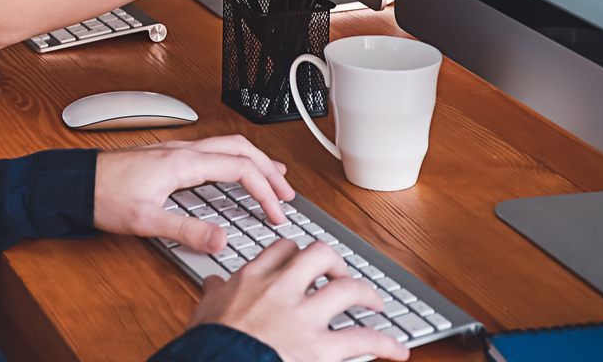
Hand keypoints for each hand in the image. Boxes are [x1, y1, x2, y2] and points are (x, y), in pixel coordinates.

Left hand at [94, 135, 293, 252]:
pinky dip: (232, 160)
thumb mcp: (146, 221)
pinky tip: (230, 172)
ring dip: (252, 161)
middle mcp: (181, 150)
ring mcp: (173, 150)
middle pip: (238, 149)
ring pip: (225, 146)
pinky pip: (210, 150)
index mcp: (182, 162)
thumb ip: (187, 230)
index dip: (264, 191)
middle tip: (287, 194)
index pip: (239, 168)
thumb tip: (222, 241)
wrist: (74, 183)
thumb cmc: (103, 197)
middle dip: (267, 170)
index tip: (277, 213)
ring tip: (273, 177)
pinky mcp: (165, 156)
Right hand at [191, 239, 407, 361]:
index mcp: (253, 278)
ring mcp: (304, 317)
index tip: (303, 263)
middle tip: (341, 275)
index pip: (283, 249)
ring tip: (376, 303)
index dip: (298, 253)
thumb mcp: (205, 310)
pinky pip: (362, 339)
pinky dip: (385, 344)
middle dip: (336, 263)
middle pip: (320, 255)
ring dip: (368, 294)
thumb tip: (212, 283)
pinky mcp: (320, 347)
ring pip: (348, 288)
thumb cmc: (211, 342)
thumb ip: (214, 292)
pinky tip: (397, 351)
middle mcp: (282, 289)